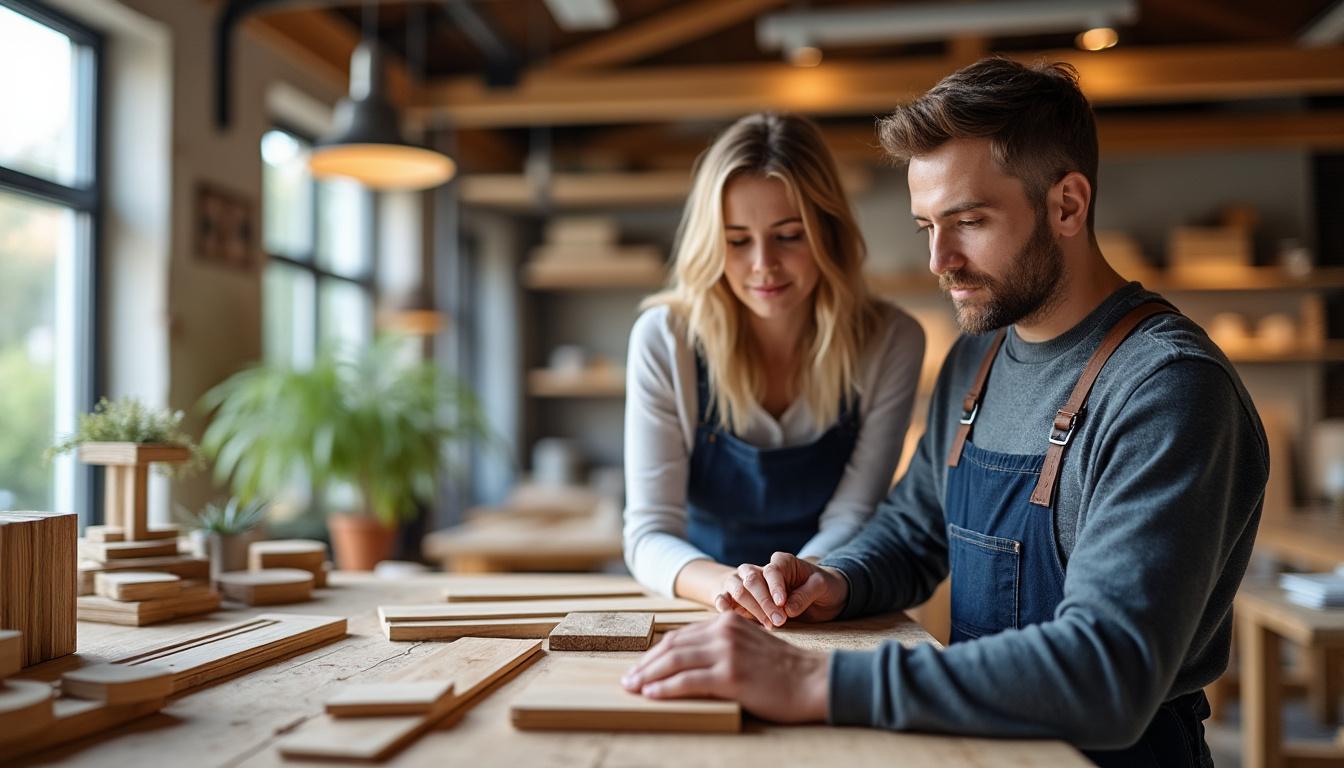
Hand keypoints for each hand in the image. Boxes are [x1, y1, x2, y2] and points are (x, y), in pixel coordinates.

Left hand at [621, 612, 830, 723]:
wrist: (814, 681)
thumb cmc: (784, 671)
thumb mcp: (750, 646)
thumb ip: (723, 647)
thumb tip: (692, 662)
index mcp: (727, 622)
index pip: (681, 636)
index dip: (657, 652)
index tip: (642, 667)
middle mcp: (723, 632)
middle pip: (672, 646)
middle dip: (646, 664)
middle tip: (629, 679)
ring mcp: (727, 652)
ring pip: (674, 662)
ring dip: (648, 676)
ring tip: (633, 688)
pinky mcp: (730, 675)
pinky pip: (688, 681)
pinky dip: (665, 688)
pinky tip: (652, 695)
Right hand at [715, 552, 849, 627]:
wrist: (812, 597)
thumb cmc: (818, 589)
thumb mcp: (822, 587)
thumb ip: (806, 594)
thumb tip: (788, 609)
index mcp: (782, 562)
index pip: (772, 570)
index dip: (775, 587)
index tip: (782, 603)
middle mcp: (760, 569)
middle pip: (752, 580)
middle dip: (764, 602)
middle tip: (779, 621)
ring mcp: (746, 583)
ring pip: (738, 589)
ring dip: (751, 608)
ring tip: (768, 626)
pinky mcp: (736, 599)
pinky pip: (724, 598)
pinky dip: (723, 604)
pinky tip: (725, 611)